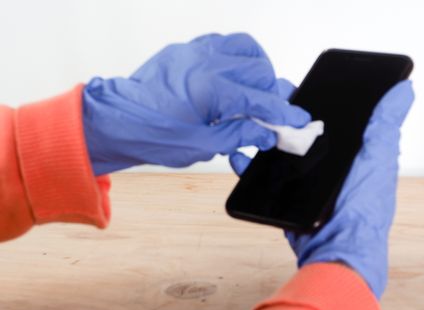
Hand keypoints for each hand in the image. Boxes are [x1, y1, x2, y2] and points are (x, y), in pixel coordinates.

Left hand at [82, 33, 309, 174]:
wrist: (116, 121)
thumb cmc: (150, 135)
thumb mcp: (202, 145)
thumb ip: (240, 135)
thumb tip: (265, 133)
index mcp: (210, 88)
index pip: (260, 99)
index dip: (284, 113)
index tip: (299, 120)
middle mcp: (206, 62)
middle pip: (259, 70)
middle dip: (273, 93)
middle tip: (275, 113)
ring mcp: (195, 51)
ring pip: (245, 47)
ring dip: (258, 69)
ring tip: (258, 92)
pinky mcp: (186, 50)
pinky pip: (222, 42)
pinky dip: (237, 57)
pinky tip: (235, 77)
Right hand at [230, 81, 414, 298]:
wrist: (334, 251)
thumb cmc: (362, 209)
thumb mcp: (377, 161)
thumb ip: (385, 126)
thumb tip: (404, 90)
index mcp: (350, 153)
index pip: (331, 119)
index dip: (317, 100)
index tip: (302, 84)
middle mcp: (326, 165)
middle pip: (301, 132)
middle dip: (284, 116)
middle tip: (269, 101)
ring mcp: (304, 181)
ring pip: (279, 151)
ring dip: (265, 136)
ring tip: (252, 121)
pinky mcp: (285, 196)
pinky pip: (264, 176)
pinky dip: (251, 165)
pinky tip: (242, 155)